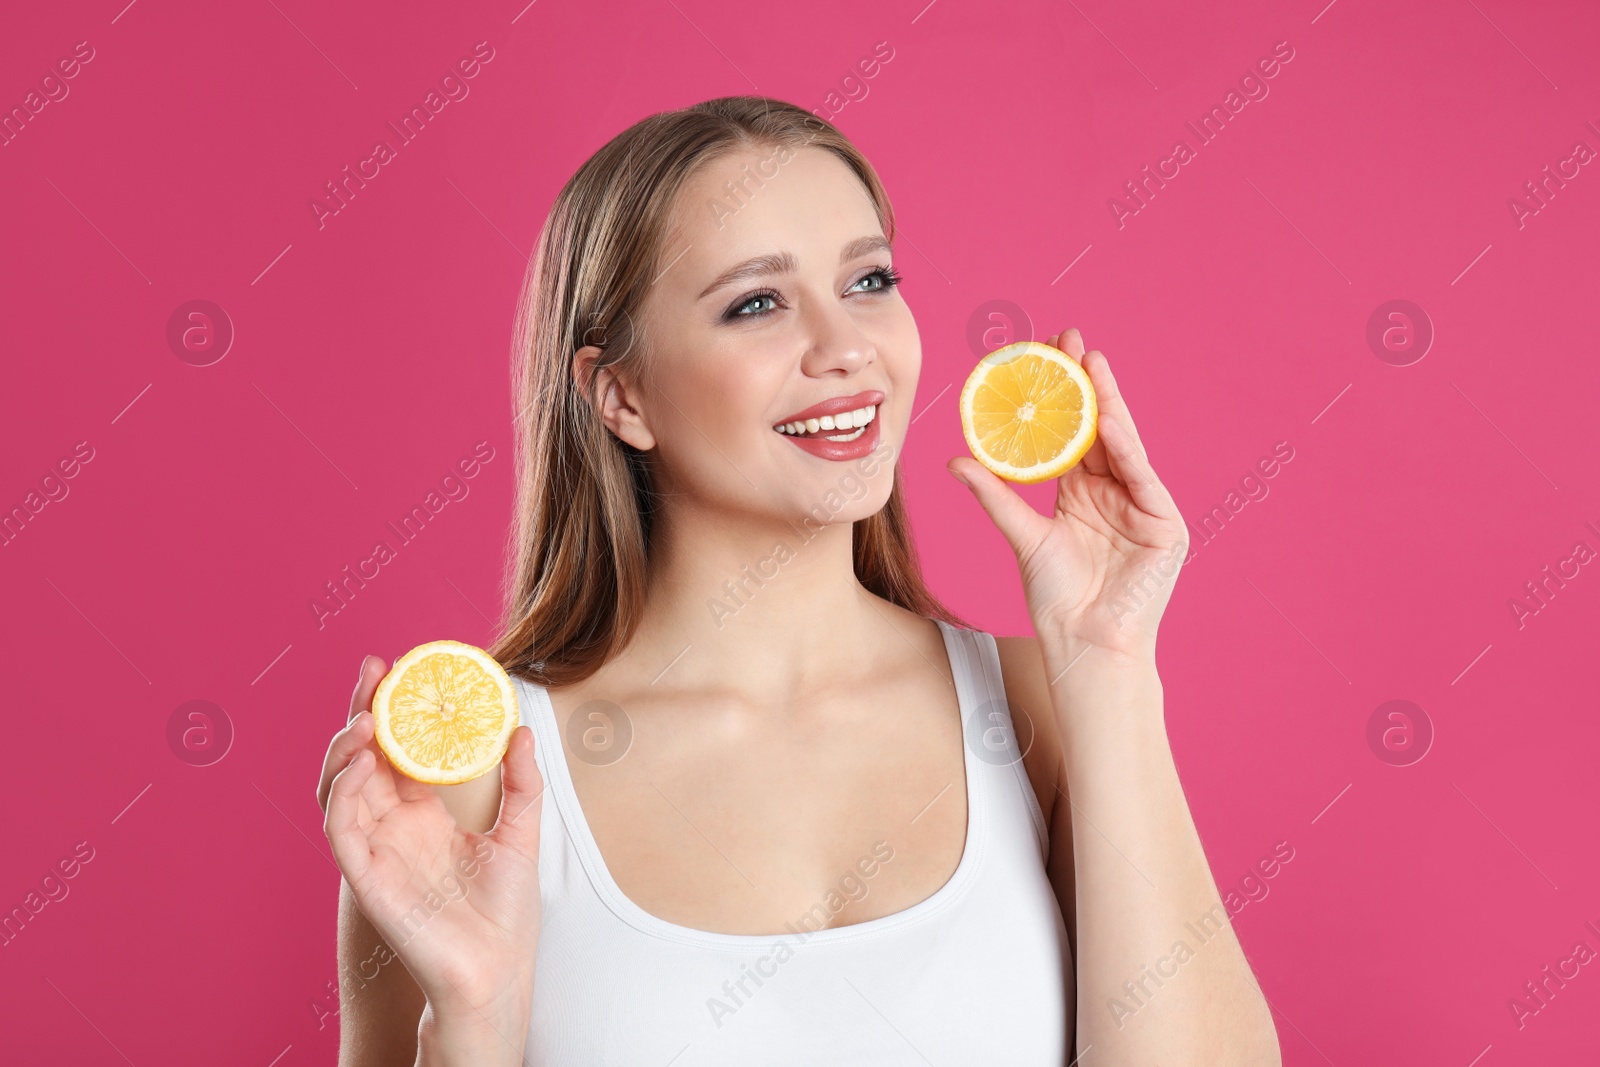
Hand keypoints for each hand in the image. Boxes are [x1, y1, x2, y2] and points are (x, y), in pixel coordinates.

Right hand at [317, 656, 544, 1023]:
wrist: (496, 972)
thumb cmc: (504, 915)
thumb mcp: (521, 834)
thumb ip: (522, 783)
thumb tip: (521, 730)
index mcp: (424, 815)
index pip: (398, 751)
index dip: (393, 710)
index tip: (400, 668)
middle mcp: (393, 827)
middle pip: (363, 759)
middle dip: (361, 712)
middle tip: (373, 670)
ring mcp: (376, 850)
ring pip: (341, 787)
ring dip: (345, 748)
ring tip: (364, 715)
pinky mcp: (365, 877)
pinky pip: (341, 828)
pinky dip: (343, 792)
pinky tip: (361, 761)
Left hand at [948, 328, 1187, 664]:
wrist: (1084, 644)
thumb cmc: (1056, 599)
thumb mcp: (1021, 537)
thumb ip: (995, 496)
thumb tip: (954, 462)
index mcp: (1082, 495)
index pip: (1070, 434)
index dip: (1058, 397)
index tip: (1041, 356)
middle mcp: (1114, 493)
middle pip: (1098, 427)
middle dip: (1085, 383)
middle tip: (1068, 338)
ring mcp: (1143, 506)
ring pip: (1121, 443)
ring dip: (1107, 401)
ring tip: (1089, 362)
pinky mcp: (1165, 524)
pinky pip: (1141, 474)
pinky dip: (1124, 444)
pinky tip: (1106, 416)